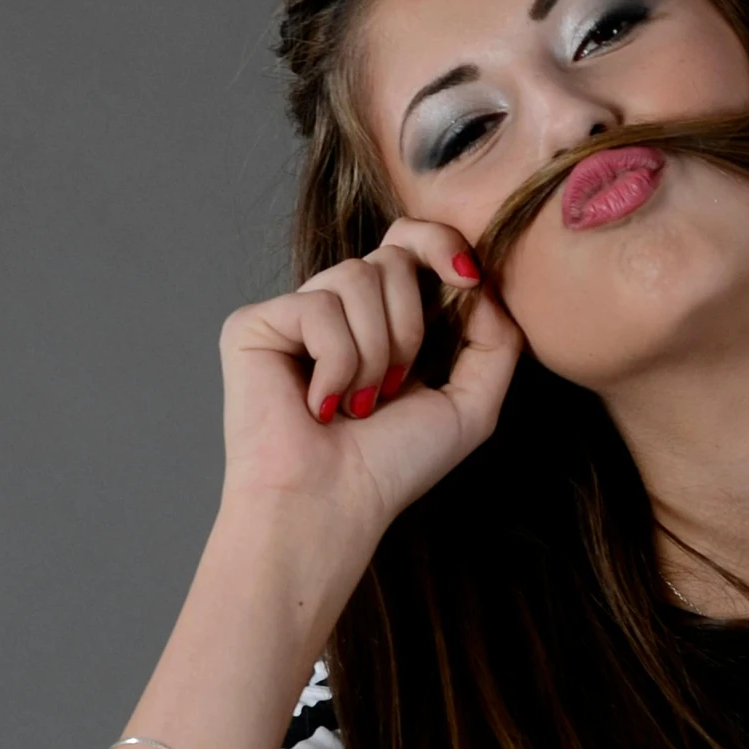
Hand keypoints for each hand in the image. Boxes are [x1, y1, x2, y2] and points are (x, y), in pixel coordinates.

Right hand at [216, 218, 522, 549]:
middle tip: (393, 387)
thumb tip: (481, 282)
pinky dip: (335, 364)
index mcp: (383, 320)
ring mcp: (293, 314)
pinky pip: (317, 307)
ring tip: (356, 403)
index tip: (467, 278)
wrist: (332, 505)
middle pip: (390, 258)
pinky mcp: (254, 324)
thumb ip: (494, 341)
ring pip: (356, 277)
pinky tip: (318, 405)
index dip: (439, 244)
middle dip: (410, 326)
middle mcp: (337, 309)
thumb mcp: (470, 404)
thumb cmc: (392, 465)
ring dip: (374, 353)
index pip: (409, 244)